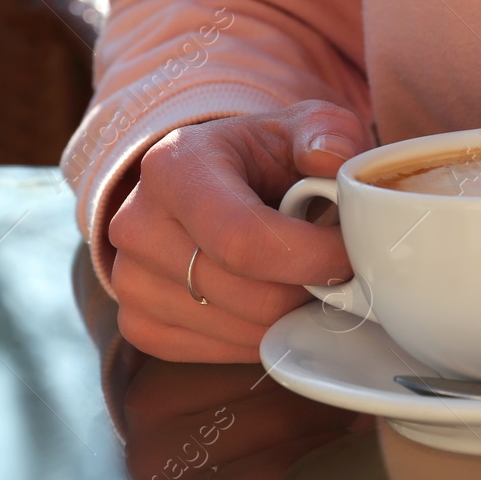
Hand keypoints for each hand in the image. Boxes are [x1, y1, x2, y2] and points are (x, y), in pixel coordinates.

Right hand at [107, 101, 364, 361]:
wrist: (217, 184)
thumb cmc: (266, 157)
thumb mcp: (304, 126)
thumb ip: (327, 131)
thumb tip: (330, 157)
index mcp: (174, 167)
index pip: (242, 241)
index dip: (310, 259)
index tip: (351, 256)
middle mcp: (137, 225)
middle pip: (250, 296)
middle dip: (311, 291)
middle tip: (337, 270)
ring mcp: (129, 280)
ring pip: (241, 332)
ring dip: (291, 316)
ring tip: (302, 277)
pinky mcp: (139, 324)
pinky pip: (220, 354)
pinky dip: (262, 338)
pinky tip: (272, 300)